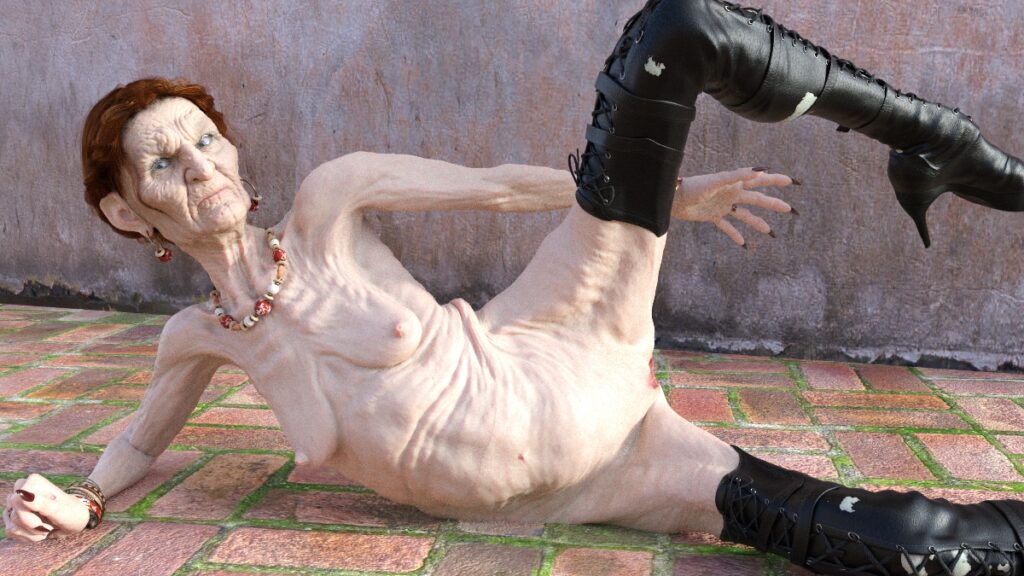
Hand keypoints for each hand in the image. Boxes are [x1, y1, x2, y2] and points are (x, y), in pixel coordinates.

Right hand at [4, 474, 89, 542]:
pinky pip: (12, 532)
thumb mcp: (60, 510)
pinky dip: (28, 536)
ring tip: (47, 528)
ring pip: (12, 527)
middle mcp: (21, 490)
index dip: (29, 516)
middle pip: (14, 516)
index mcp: (33, 482)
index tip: (47, 517)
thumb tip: (23, 495)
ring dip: (32, 533)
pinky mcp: (13, 517)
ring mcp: (16, 504)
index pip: (17, 501)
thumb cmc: (71, 513)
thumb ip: (43, 504)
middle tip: (50, 525)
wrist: (73, 522)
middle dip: (33, 526)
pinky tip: (40, 532)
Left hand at [672, 167, 797, 246]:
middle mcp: (731, 194)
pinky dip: (735, 235)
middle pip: (757, 200)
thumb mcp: (716, 181)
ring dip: (757, 223)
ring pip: (744, 215)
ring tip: (770, 232)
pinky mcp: (712, 216)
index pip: (760, 181)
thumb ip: (737, 175)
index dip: (775, 180)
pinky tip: (744, 244)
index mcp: (734, 183)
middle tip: (791, 210)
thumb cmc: (693, 187)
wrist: (672, 199)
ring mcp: (723, 206)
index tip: (792, 181)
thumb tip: (760, 170)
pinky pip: (727, 227)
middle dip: (773, 204)